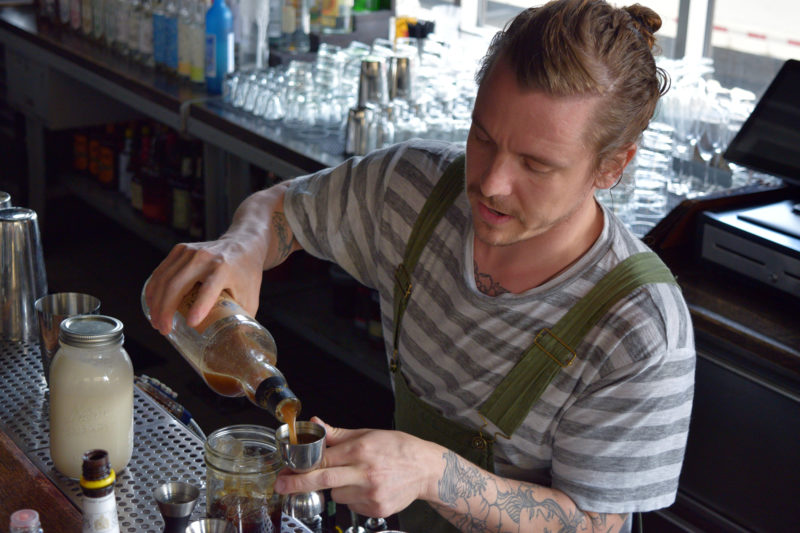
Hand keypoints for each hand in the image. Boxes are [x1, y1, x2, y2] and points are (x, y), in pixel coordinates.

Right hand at [144, 237, 264, 334]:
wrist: (244, 243)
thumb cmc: (247, 273)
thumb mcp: (251, 297)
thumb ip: (242, 320)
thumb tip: (235, 346)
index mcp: (225, 269)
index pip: (209, 289)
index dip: (200, 307)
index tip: (191, 324)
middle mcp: (205, 258)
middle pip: (177, 285)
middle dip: (165, 310)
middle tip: (163, 329)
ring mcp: (190, 252)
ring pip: (164, 279)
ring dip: (156, 303)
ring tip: (156, 322)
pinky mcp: (180, 250)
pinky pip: (161, 271)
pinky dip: (153, 289)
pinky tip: (152, 303)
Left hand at [275, 417, 443, 517]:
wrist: (427, 469)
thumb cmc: (399, 448)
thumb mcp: (369, 433)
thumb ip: (338, 434)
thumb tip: (316, 422)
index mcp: (362, 450)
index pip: (323, 458)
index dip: (302, 464)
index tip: (287, 467)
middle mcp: (365, 473)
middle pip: (323, 480)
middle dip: (298, 483)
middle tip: (281, 484)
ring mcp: (371, 494)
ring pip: (336, 495)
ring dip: (338, 487)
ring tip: (357, 477)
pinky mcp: (376, 509)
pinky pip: (351, 505)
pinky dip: (353, 497)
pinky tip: (368, 486)